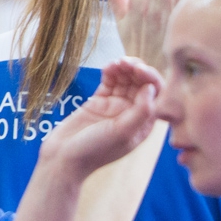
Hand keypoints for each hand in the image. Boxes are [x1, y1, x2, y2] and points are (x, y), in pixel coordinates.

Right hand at [41, 57, 164, 177]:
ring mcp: (115, 106)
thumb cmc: (95, 150)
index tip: (139, 69)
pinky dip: (111, 72)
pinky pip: (110, 82)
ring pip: (126, 81)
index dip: (151, 79)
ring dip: (124, 68)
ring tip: (116, 63)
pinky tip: (108, 66)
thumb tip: (152, 88)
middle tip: (126, 62)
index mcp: (143, 124)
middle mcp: (132, 114)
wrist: (63, 157)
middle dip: (137, 70)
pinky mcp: (99, 101)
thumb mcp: (122, 132)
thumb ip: (141, 111)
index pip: (156, 97)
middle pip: (142, 85)